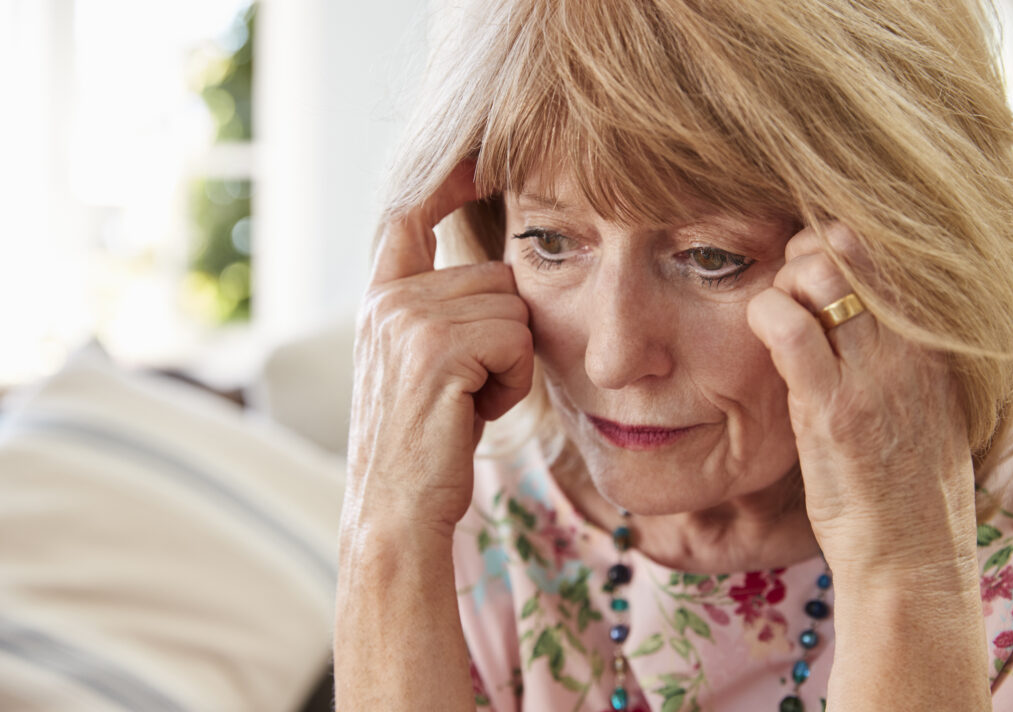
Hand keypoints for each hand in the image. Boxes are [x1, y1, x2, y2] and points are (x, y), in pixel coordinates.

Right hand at [346, 164, 533, 535]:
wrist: (395, 512)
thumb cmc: (424, 445)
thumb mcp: (422, 366)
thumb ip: (442, 312)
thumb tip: (496, 272)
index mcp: (380, 299)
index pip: (408, 213)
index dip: (445, 180)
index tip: (479, 158)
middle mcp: (387, 300)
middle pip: (496, 275)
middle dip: (506, 332)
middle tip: (473, 387)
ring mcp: (407, 321)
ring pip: (513, 307)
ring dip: (512, 360)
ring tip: (472, 402)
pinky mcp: (436, 349)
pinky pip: (516, 339)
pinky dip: (514, 381)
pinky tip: (477, 412)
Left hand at [747, 222, 977, 585]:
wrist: (914, 555)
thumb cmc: (906, 485)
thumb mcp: (920, 408)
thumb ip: (893, 359)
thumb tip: (849, 316)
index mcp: (929, 345)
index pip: (882, 252)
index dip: (832, 244)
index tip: (805, 270)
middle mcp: (908, 348)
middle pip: (850, 246)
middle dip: (802, 250)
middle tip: (782, 289)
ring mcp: (872, 376)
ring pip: (821, 274)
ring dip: (781, 281)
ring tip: (771, 318)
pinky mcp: (833, 410)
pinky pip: (790, 330)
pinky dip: (765, 316)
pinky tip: (760, 336)